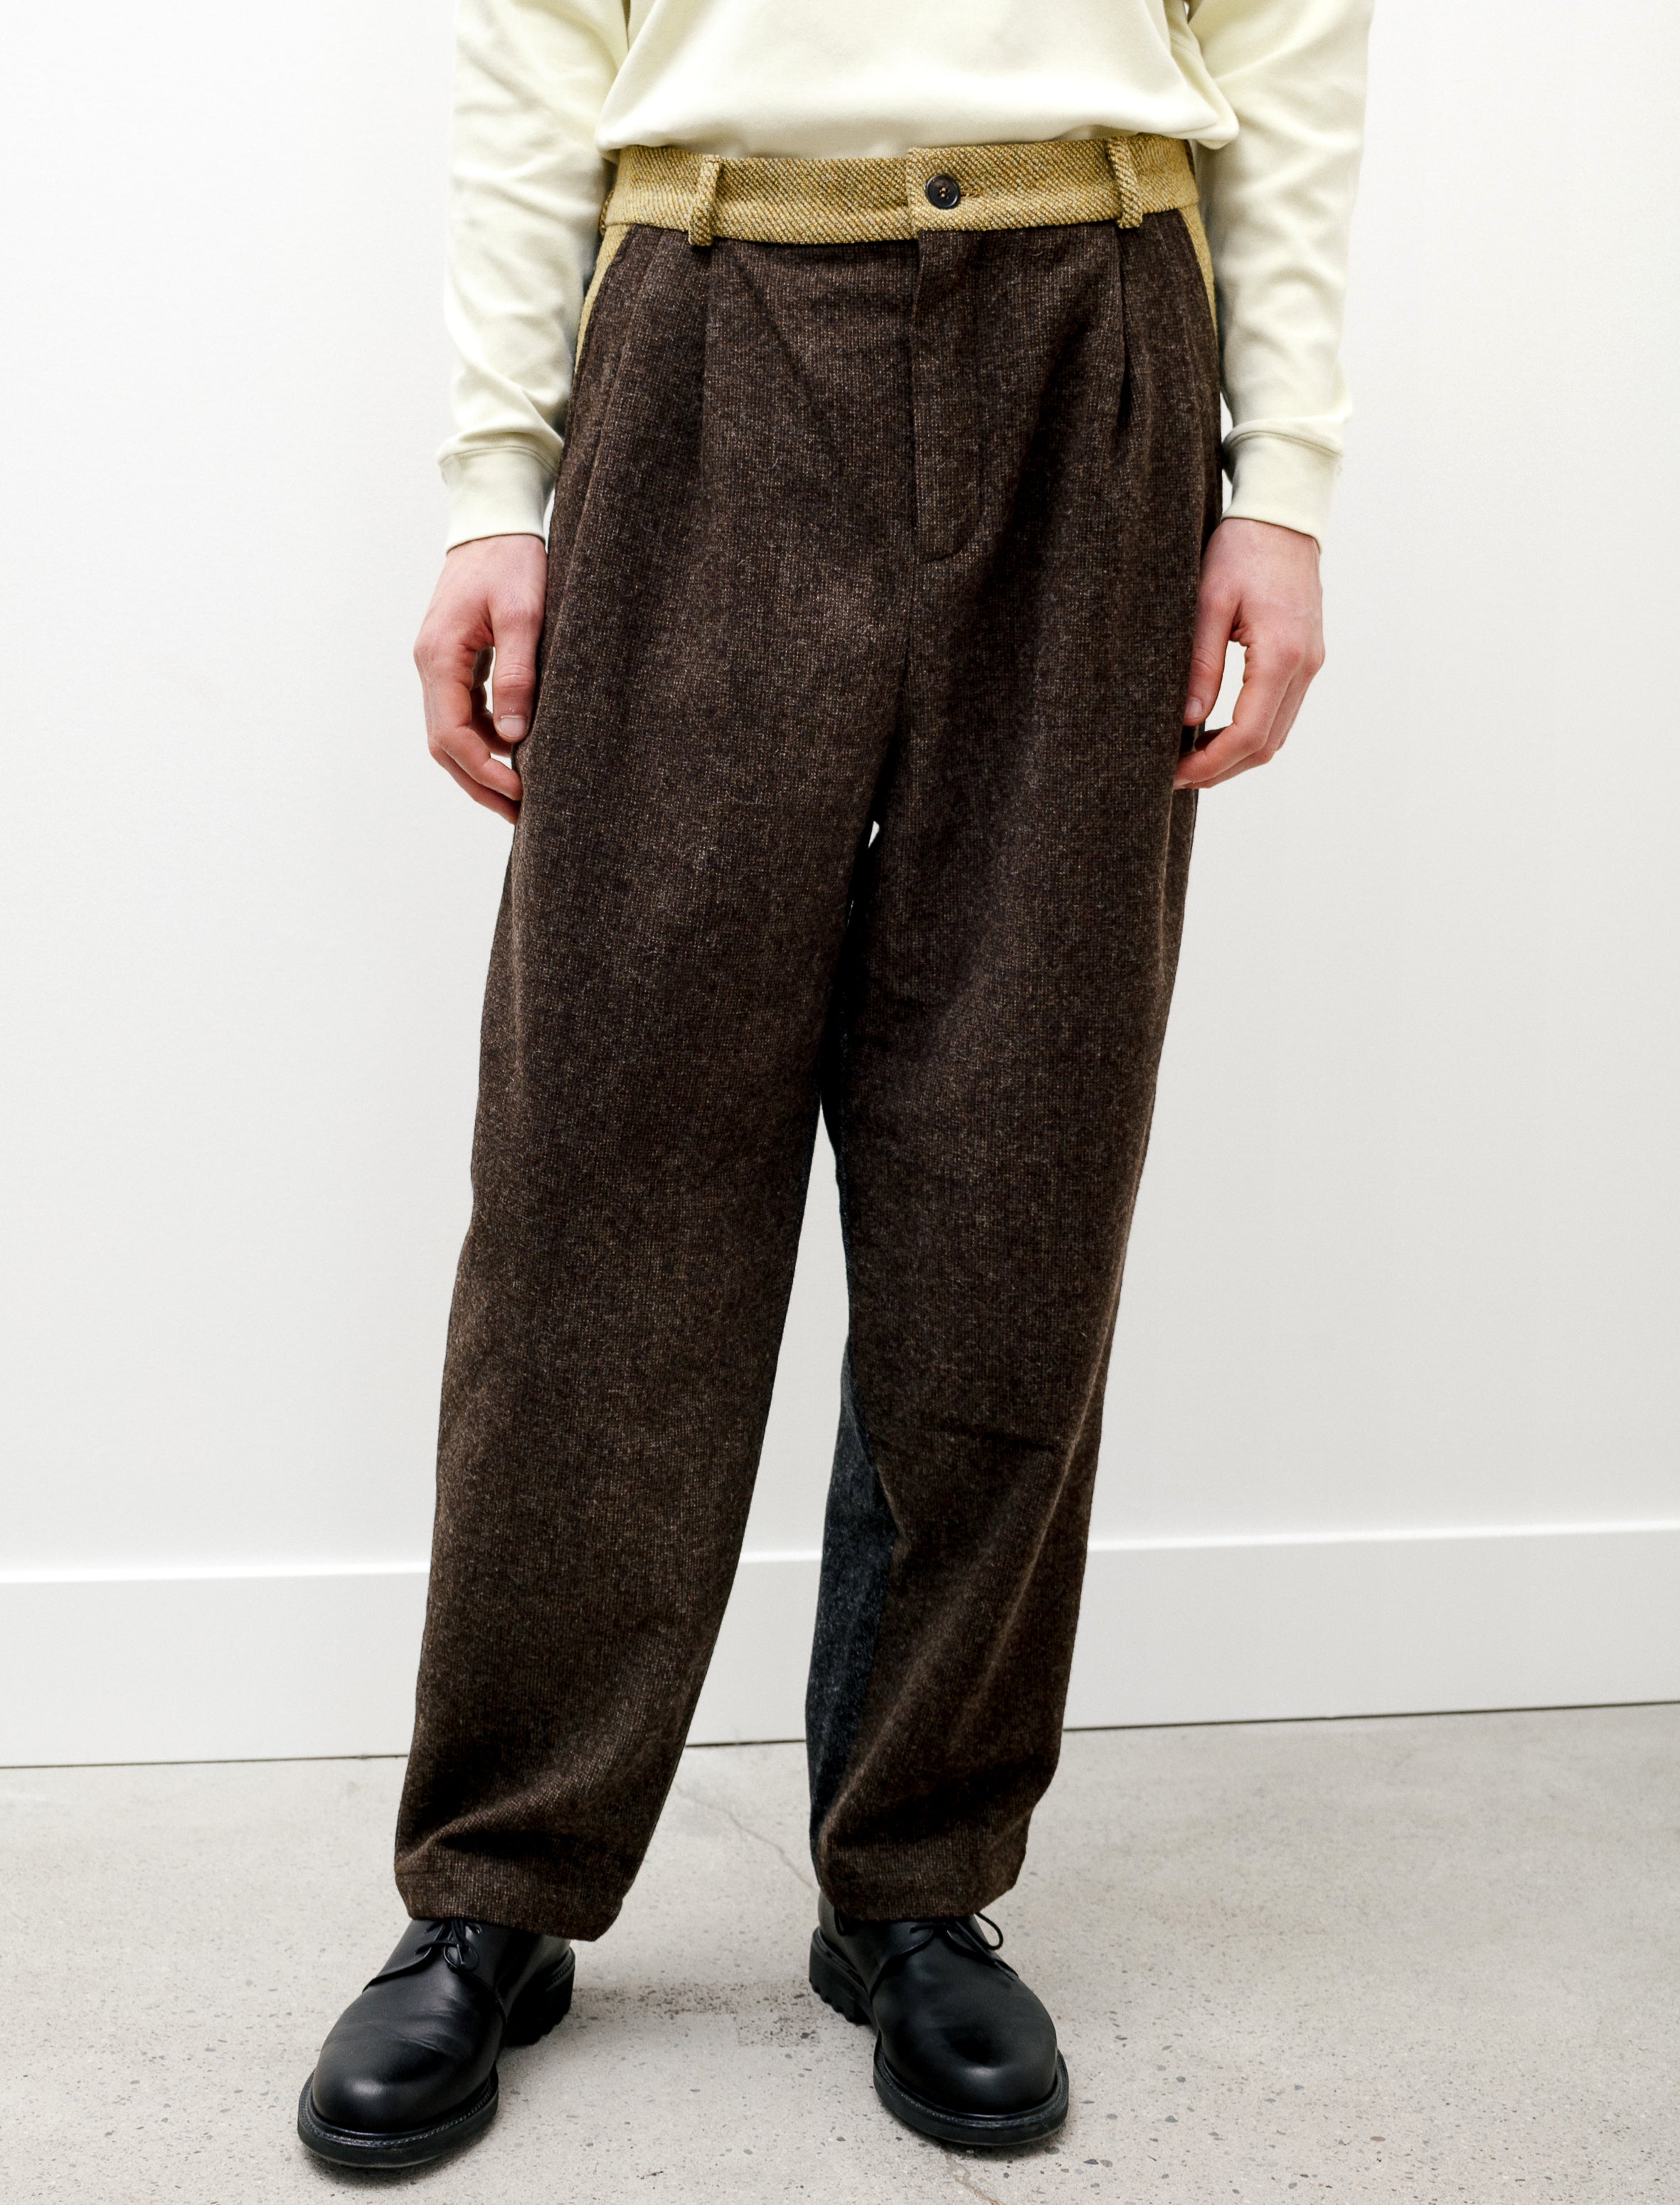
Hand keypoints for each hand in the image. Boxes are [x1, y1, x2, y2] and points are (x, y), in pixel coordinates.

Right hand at [413, 533, 547, 821]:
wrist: (494, 520)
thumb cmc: (512, 560)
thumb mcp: (524, 616)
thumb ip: (517, 675)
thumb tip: (514, 735)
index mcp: (439, 657)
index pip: (452, 735)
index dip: (484, 771)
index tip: (520, 793)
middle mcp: (430, 665)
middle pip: (445, 745)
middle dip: (479, 783)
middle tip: (520, 815)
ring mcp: (439, 664)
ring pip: (452, 732)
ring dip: (482, 765)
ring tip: (521, 793)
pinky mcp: (455, 660)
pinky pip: (463, 711)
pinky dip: (486, 738)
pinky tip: (517, 751)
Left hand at [1176, 518, 1324, 790]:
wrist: (1283, 515)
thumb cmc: (1242, 548)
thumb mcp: (1209, 601)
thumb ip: (1201, 663)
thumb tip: (1188, 720)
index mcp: (1281, 655)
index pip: (1248, 734)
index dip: (1211, 764)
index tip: (1175, 774)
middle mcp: (1305, 666)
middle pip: (1266, 745)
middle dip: (1221, 769)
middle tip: (1176, 776)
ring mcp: (1311, 664)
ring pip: (1276, 735)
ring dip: (1236, 756)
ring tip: (1191, 759)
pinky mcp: (1307, 658)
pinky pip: (1281, 712)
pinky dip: (1250, 733)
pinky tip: (1216, 732)